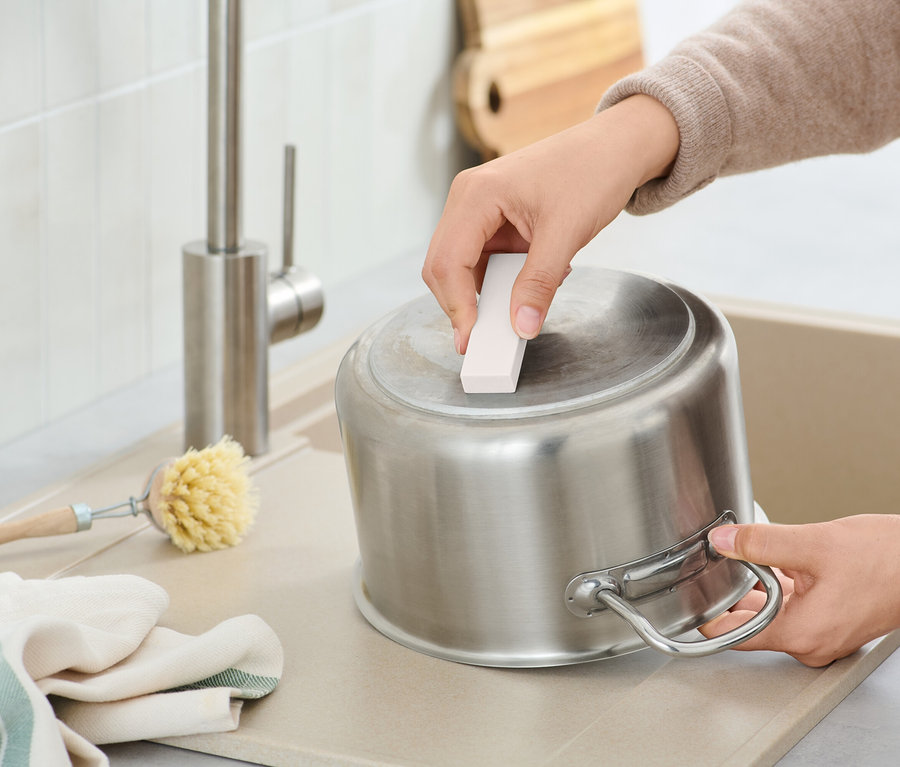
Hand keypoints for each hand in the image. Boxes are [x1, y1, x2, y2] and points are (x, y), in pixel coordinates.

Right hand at [422, 95, 678, 353]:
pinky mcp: (491, 221)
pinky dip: (500, 281)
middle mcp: (467, 200)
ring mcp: (477, 210)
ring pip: (460, 268)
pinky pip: (481, 262)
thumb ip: (539, 283)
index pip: (447, 262)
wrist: (615, 148)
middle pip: (442, 267)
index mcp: (476, 195)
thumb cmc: (591, 171)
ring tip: (522, 300)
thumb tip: (522, 326)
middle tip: (488, 338)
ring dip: (484, 293)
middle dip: (463, 304)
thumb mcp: (566, 233)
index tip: (473, 340)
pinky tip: (531, 279)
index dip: (457, 306)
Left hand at [700, 515, 899, 666]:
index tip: (686, 602)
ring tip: (742, 557)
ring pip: (772, 611)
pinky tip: (776, 562)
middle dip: (730, 593)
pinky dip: (780, 587)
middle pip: (751, 621)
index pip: (734, 636)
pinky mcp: (833, 622)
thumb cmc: (888, 562)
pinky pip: (793, 607)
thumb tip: (722, 541)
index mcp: (801, 633)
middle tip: (711, 565)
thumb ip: (761, 542)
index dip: (705, 618)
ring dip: (757, 587)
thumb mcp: (814, 544)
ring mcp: (823, 634)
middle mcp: (811, 642)